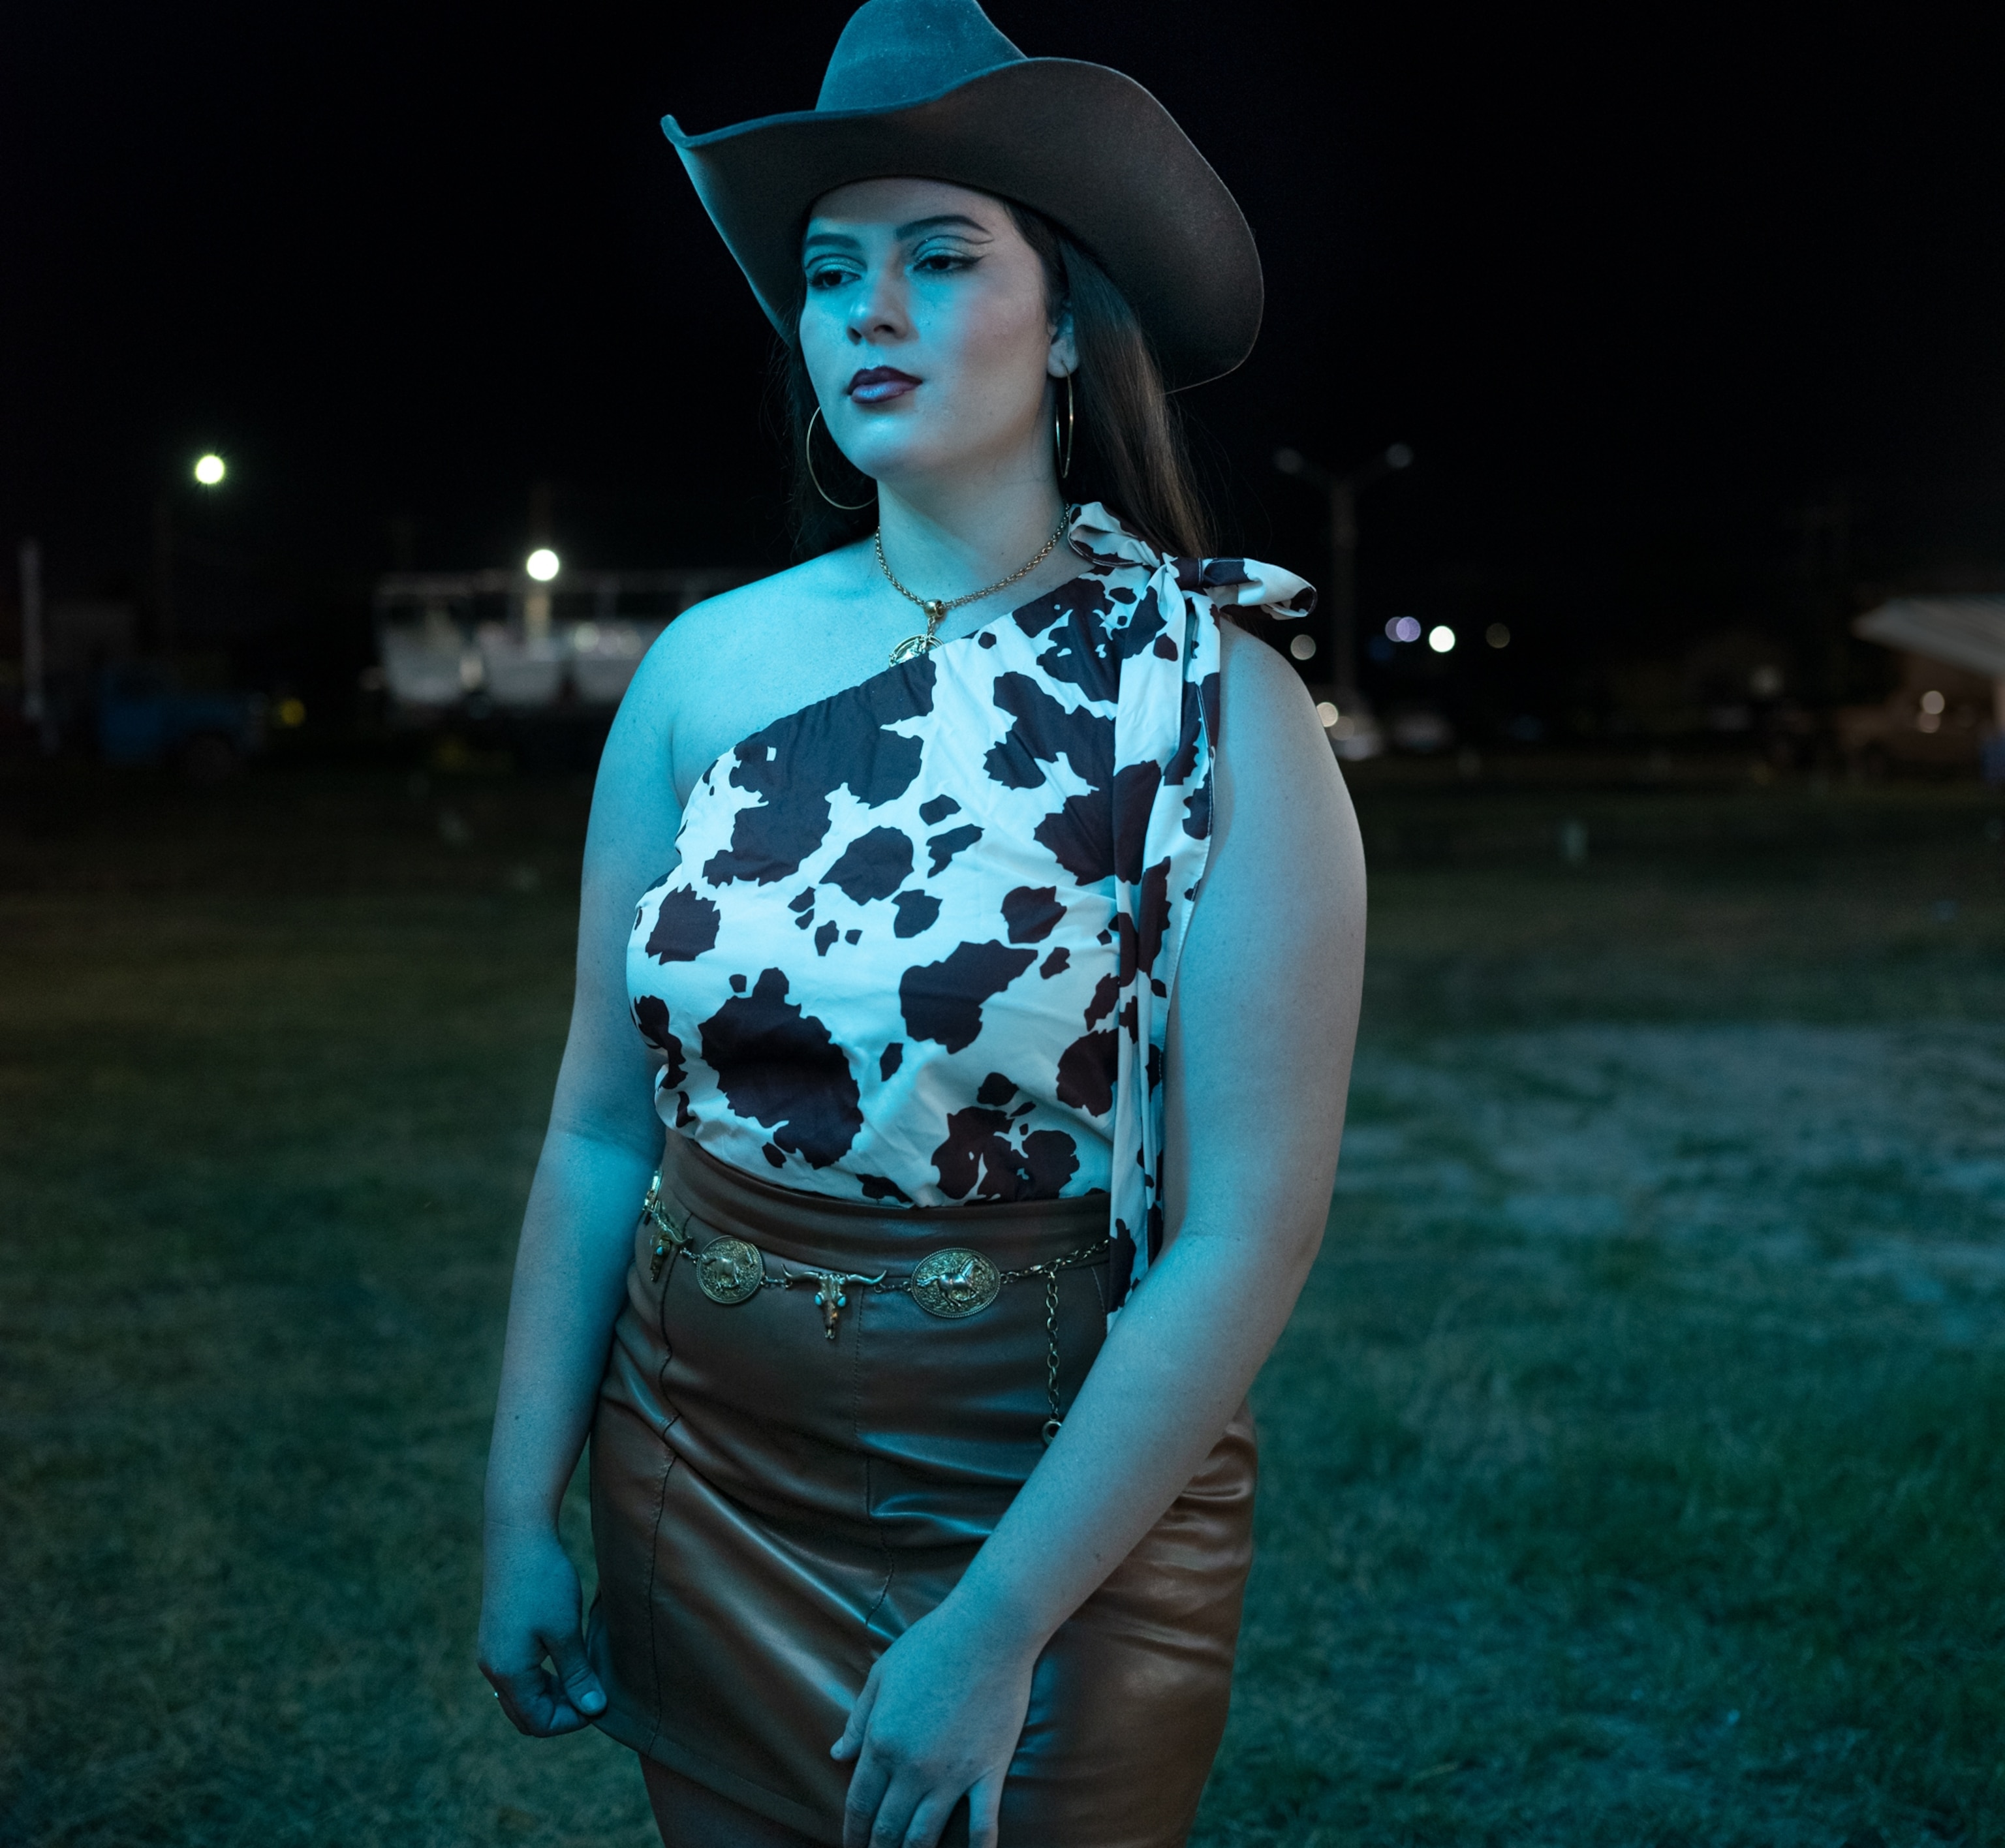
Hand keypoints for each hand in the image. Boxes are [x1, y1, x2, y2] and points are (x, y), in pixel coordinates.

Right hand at [477, 1522, 607, 1735]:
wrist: (518, 1538)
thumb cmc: (544, 1582)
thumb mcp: (566, 1631)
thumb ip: (577, 1674)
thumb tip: (594, 1709)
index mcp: (507, 1672)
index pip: (537, 1721)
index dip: (570, 1720)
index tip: (599, 1702)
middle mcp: (493, 1668)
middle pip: (526, 1714)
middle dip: (560, 1712)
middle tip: (592, 1693)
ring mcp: (492, 1652)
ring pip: (521, 1696)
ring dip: (551, 1695)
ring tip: (584, 1676)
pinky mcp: (497, 1637)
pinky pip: (518, 1674)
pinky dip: (542, 1678)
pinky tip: (567, 1659)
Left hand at [831, 1600, 1038, 1847]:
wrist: (987, 1631)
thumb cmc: (931, 1644)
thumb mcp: (881, 1675)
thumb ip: (858, 1720)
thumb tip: (837, 1755)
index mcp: (882, 1742)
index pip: (859, 1803)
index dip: (853, 1832)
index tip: (851, 1847)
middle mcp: (912, 1768)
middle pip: (889, 1826)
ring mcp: (952, 1774)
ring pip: (925, 1835)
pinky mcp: (988, 1772)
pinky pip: (981, 1825)